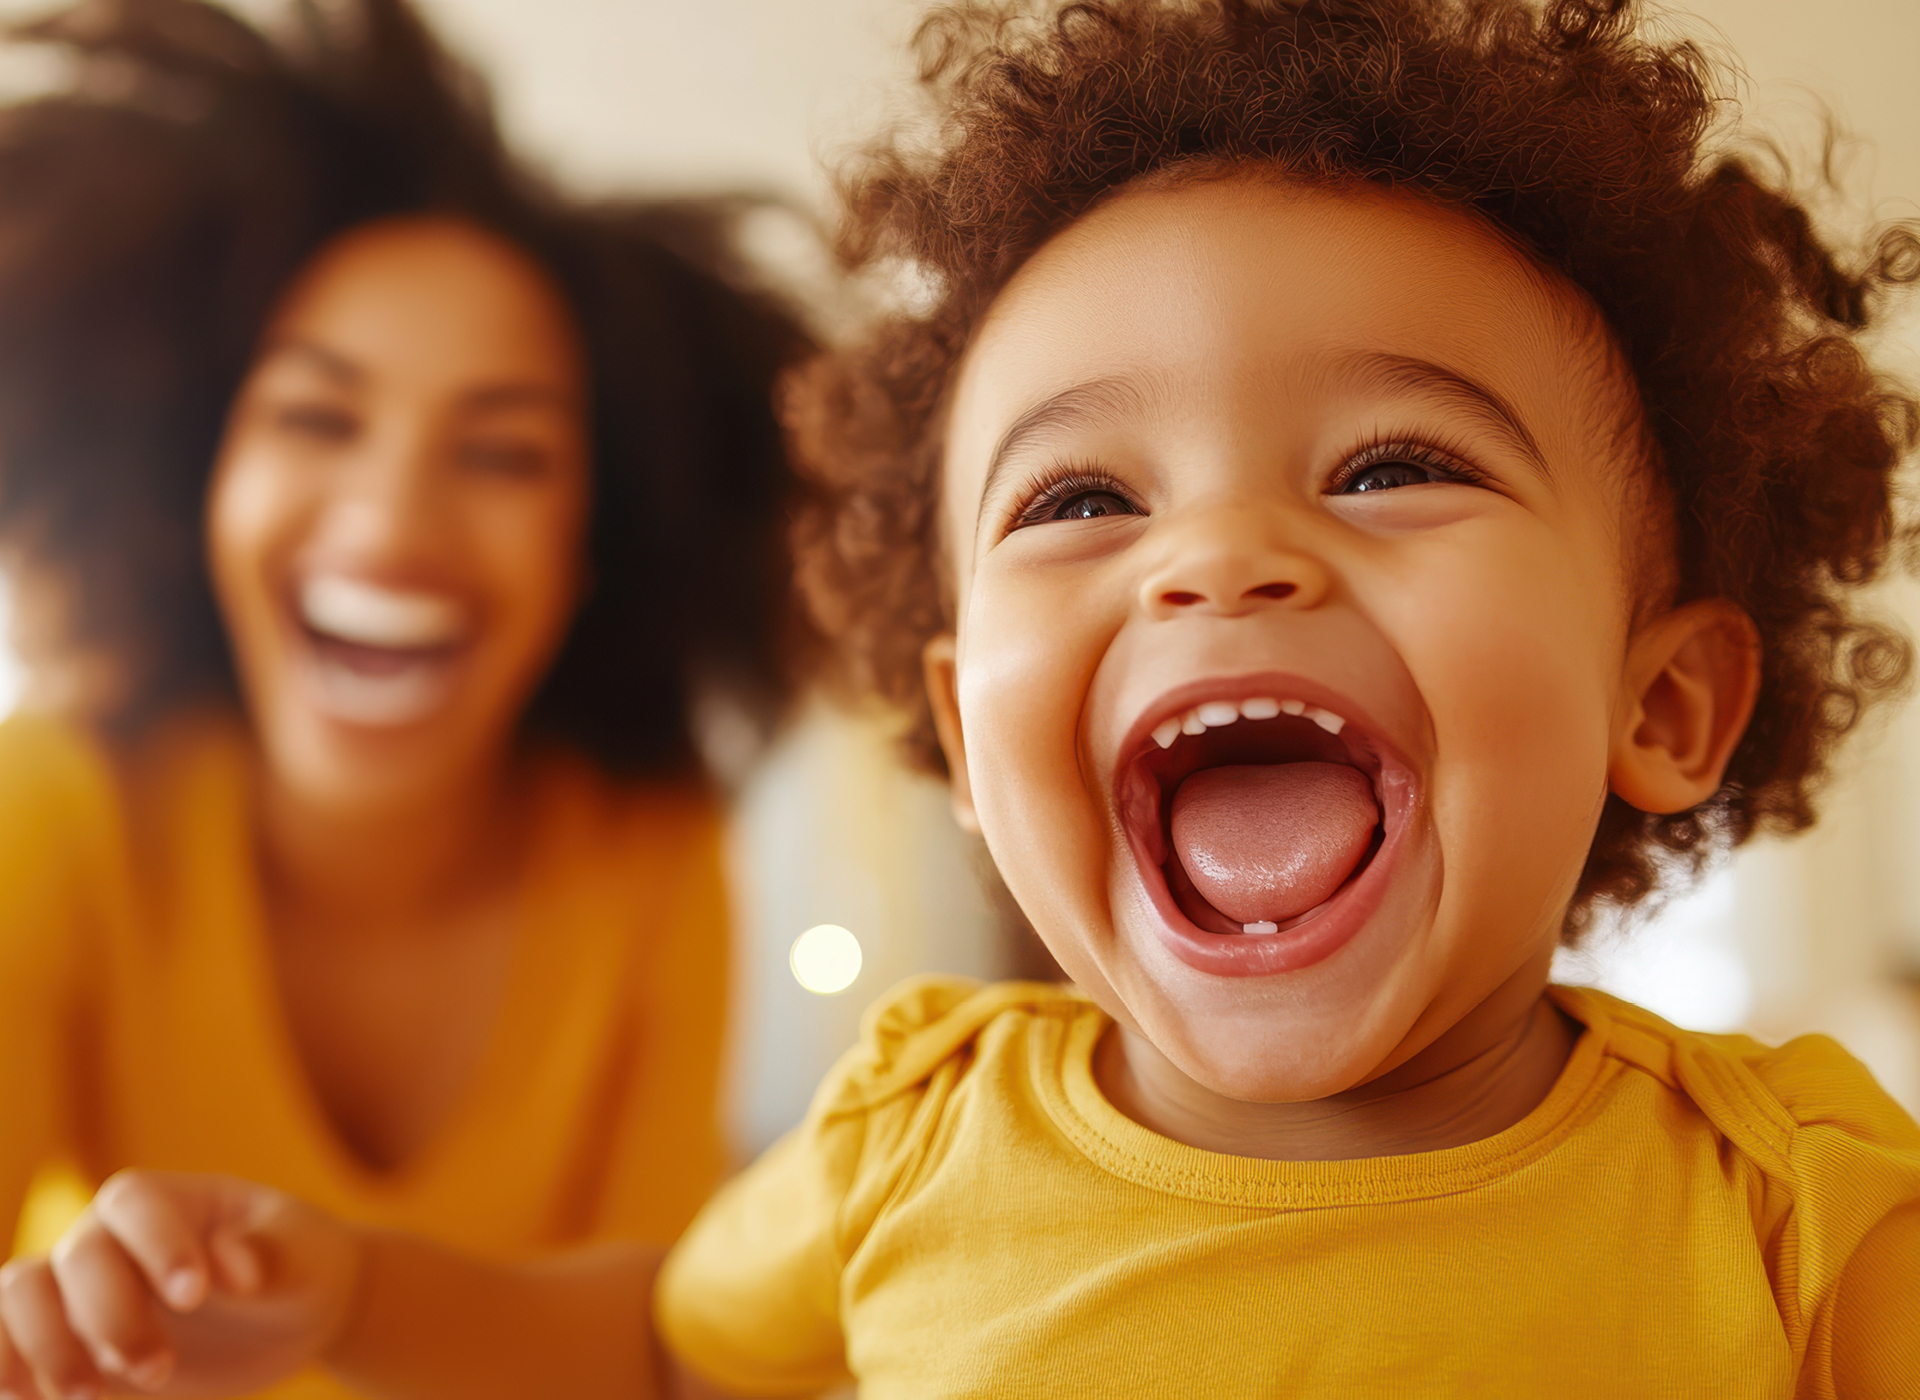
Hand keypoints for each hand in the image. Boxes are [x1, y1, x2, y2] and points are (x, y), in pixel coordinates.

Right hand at [0, 1171, 361, 1398]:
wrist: (289, 1317)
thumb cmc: (300, 1268)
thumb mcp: (305, 1258)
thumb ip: (272, 1255)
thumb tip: (234, 1265)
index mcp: (171, 1199)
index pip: (134, 1204)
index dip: (154, 1245)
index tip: (195, 1296)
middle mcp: (112, 1236)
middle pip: (77, 1258)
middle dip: (110, 1317)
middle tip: (161, 1370)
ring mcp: (80, 1290)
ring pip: (19, 1294)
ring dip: (41, 1345)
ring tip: (86, 1394)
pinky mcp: (65, 1343)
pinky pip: (6, 1344)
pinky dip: (7, 1369)